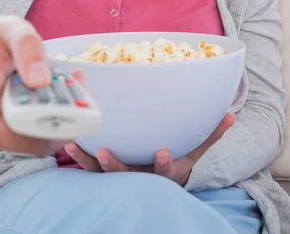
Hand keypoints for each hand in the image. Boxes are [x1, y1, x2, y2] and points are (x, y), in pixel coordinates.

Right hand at [0, 2, 74, 156]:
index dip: (25, 134)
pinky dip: (41, 122)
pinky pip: (17, 131)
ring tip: (76, 101)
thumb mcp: (13, 29)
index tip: (61, 119)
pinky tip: (61, 104)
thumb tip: (41, 81)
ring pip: (15, 138)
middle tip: (79, 107)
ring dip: (48, 127)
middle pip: (9, 139)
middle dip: (48, 130)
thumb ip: (28, 49)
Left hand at [65, 112, 234, 185]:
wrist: (160, 182)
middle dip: (116, 166)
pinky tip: (67, 140)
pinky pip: (88, 165)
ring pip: (101, 173)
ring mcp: (120, 175)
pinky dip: (78, 155)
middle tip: (106, 154)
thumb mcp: (197, 149)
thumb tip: (231, 115)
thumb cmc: (179, 157)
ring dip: (87, 159)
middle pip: (126, 175)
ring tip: (73, 144)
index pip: (164, 171)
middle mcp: (139, 176)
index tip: (162, 152)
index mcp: (162, 171)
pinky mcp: (103, 170)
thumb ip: (212, 133)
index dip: (164, 164)